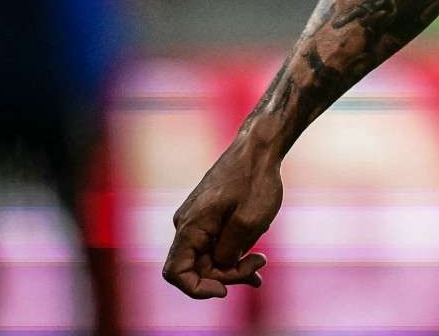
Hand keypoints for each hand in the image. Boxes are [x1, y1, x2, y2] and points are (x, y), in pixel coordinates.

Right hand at [163, 139, 282, 296]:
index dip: (197, 289)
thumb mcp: (248, 223)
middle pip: (198, 267)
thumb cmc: (255, 181)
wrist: (258, 148)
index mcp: (190, 227)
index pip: (176, 272)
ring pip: (210, 257)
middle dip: (228, 274)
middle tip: (260, 264)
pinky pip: (216, 243)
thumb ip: (229, 252)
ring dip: (234, 265)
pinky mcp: (209, 217)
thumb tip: (220, 266)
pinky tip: (255, 255)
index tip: (226, 290)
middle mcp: (186, 225)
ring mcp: (197, 221)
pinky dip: (234, 252)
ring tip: (262, 261)